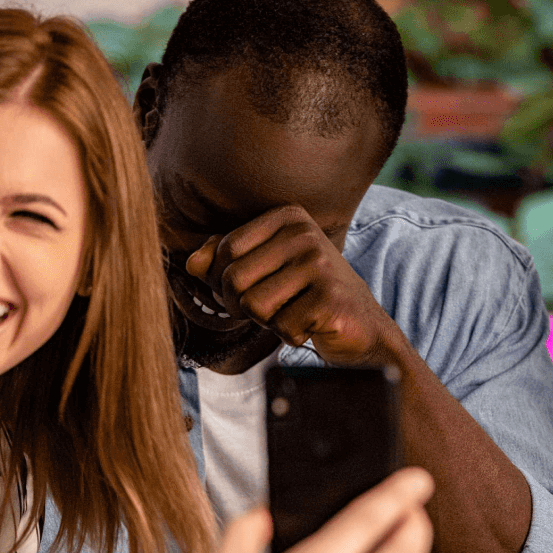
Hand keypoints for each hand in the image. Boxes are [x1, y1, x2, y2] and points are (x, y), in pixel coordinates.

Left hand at [185, 206, 390, 365]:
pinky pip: (281, 327)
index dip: (223, 280)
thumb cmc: (304, 294)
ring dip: (267, 321)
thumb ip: (224, 260)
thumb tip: (191, 264)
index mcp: (287, 217)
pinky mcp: (330, 299)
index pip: (226, 249)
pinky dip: (290, 335)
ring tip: (291, 313)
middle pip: (234, 279)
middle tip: (268, 309)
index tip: (247, 289)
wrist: (360, 324)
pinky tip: (310, 324)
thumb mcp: (263, 269)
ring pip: (254, 306)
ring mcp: (320, 265)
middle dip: (241, 306)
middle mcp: (305, 234)